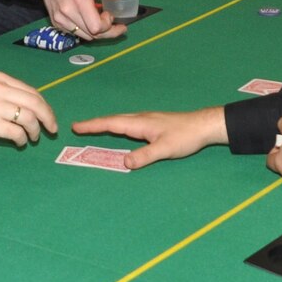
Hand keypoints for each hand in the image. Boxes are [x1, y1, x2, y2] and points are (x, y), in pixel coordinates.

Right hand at [13, 0, 127, 40]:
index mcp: (79, 0)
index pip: (97, 27)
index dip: (107, 25)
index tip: (109, 14)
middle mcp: (68, 12)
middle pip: (92, 35)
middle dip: (107, 32)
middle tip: (115, 25)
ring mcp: (60, 19)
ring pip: (85, 36)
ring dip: (96, 32)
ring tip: (100, 20)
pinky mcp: (57, 23)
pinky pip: (75, 33)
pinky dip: (85, 30)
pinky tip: (88, 20)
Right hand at [72, 107, 225, 169]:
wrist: (204, 125)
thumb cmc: (186, 136)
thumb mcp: (165, 149)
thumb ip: (144, 156)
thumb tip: (124, 162)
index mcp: (140, 123)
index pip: (111, 124)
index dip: (93, 126)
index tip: (77, 126)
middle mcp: (141, 119)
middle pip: (113, 120)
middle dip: (95, 124)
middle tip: (78, 127)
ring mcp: (147, 120)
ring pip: (121, 121)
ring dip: (106, 124)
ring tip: (93, 128)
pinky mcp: (153, 124)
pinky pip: (129, 124)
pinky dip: (118, 126)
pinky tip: (120, 131)